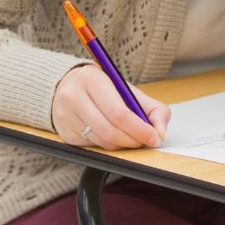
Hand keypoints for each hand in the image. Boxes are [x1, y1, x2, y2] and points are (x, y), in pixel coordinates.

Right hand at [52, 64, 169, 149]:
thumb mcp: (128, 90)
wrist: (69, 86)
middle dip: (133, 140)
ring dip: (122, 144)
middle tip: (145, 140)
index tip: (154, 137)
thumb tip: (160, 133)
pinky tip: (112, 134)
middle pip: (110, 130)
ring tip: (129, 136)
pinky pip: (93, 146)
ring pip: (103, 141)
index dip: (139, 129)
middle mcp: (73, 96)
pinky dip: (108, 145)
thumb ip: (153, 109)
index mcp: (92, 79)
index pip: (119, 112)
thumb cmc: (103, 89)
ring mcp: (66, 115)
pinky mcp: (65, 132)